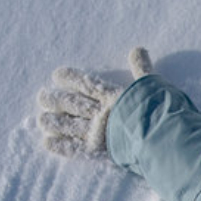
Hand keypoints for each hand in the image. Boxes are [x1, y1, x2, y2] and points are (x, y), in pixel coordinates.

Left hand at [36, 48, 154, 159]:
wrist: (160, 135)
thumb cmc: (159, 109)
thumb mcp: (152, 84)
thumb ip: (142, 68)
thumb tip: (138, 49)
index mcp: (112, 96)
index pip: (86, 84)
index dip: (70, 78)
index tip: (56, 75)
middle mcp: (100, 113)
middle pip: (72, 104)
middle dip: (56, 100)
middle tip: (41, 97)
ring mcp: (97, 132)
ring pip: (69, 125)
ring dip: (54, 122)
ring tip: (40, 120)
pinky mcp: (97, 151)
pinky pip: (74, 148)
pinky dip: (60, 146)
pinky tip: (47, 143)